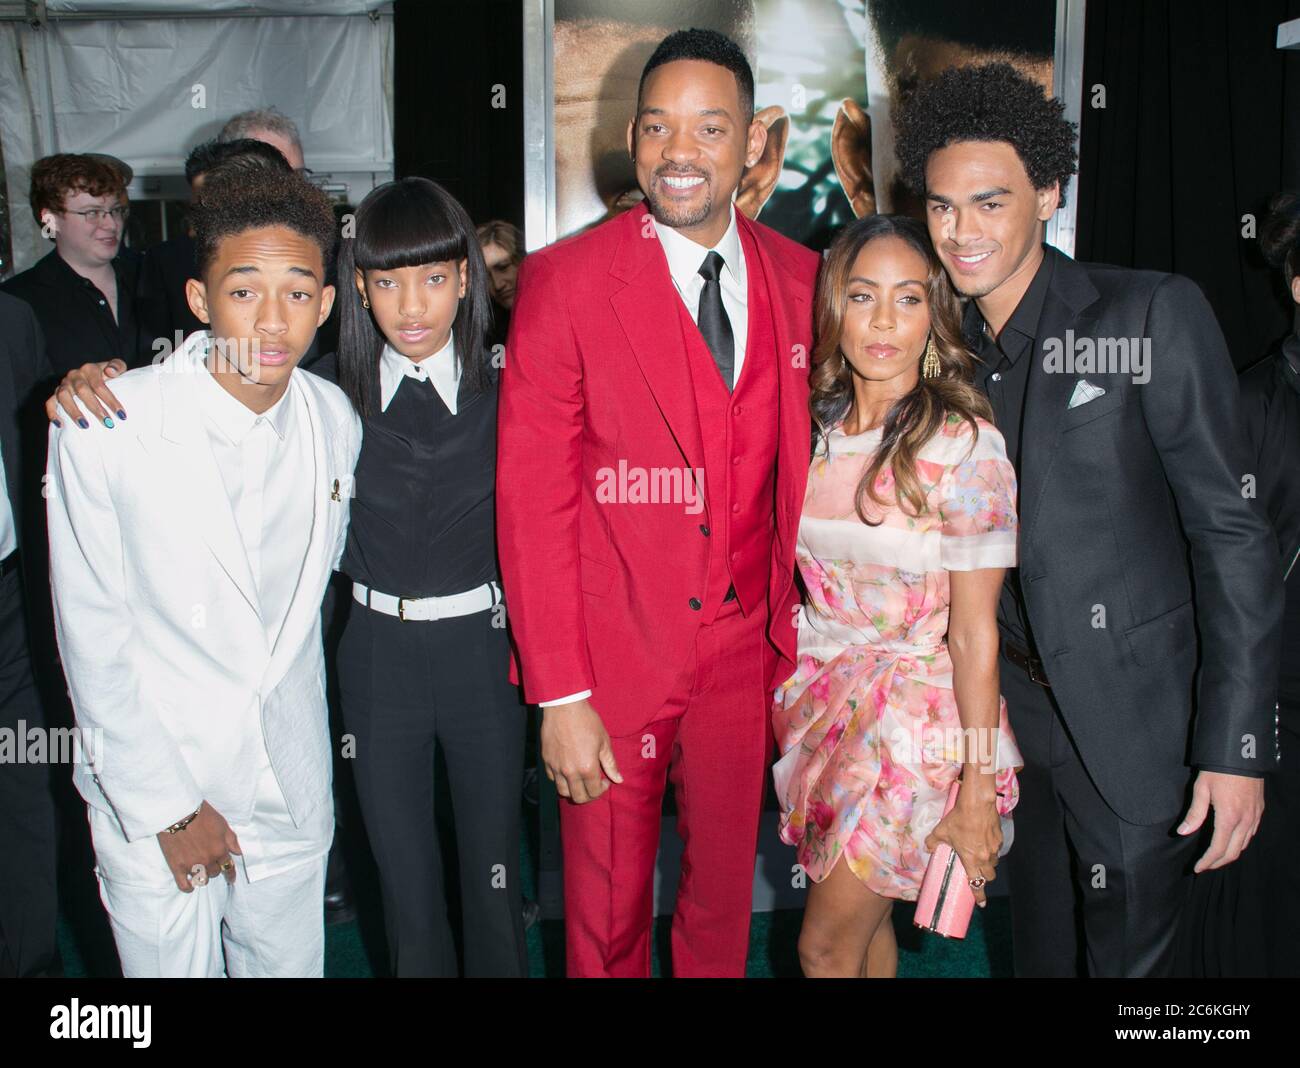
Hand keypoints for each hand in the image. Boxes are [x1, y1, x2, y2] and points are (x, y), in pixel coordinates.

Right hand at [45, 358, 126, 427]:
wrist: (95, 374)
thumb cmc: (110, 373)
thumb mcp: (117, 366)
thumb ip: (117, 366)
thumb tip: (110, 372)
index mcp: (89, 369)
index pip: (99, 385)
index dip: (110, 400)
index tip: (121, 415)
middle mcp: (75, 375)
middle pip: (82, 391)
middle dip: (95, 408)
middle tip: (107, 423)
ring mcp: (64, 384)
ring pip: (64, 396)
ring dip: (73, 411)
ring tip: (85, 425)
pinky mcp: (56, 393)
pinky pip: (50, 402)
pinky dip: (52, 413)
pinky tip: (61, 424)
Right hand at [155, 801, 241, 891]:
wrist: (178, 813)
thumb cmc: (202, 815)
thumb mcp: (222, 824)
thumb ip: (231, 840)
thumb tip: (238, 852)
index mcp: (220, 850)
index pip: (228, 866)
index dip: (231, 874)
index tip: (231, 879)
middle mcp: (207, 860)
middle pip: (215, 872)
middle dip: (215, 869)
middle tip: (211, 864)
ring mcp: (192, 865)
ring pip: (202, 879)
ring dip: (204, 876)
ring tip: (201, 871)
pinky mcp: (177, 867)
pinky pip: (184, 885)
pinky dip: (189, 887)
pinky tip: (191, 885)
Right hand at [540, 698, 621, 803]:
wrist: (564, 707)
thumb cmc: (587, 721)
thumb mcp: (604, 742)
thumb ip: (610, 764)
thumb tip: (618, 780)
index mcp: (587, 768)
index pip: (594, 792)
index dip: (602, 790)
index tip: (605, 781)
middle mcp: (570, 772)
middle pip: (578, 797)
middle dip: (589, 795)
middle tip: (594, 785)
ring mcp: (556, 767)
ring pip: (563, 791)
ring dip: (573, 790)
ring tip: (580, 781)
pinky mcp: (546, 761)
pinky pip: (553, 779)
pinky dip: (561, 780)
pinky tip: (568, 770)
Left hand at [924, 779, 1001, 906]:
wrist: (977, 804)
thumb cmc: (958, 820)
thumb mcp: (941, 831)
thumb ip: (933, 842)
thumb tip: (928, 848)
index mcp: (971, 860)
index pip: (976, 883)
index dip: (979, 895)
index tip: (982, 903)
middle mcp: (985, 857)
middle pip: (989, 876)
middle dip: (984, 877)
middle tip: (978, 872)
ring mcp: (995, 848)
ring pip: (994, 863)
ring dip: (989, 863)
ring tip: (980, 855)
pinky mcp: (1000, 838)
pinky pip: (997, 849)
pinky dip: (992, 849)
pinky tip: (985, 840)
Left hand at [1178, 770, 1263, 871]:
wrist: (1242, 755)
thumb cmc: (1218, 770)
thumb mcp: (1201, 789)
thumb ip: (1194, 814)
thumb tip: (1183, 832)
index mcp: (1229, 818)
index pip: (1218, 849)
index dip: (1207, 861)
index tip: (1197, 868)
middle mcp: (1245, 821)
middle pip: (1233, 852)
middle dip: (1217, 863)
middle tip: (1204, 867)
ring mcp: (1255, 817)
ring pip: (1244, 845)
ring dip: (1229, 855)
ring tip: (1215, 858)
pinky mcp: (1259, 812)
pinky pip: (1250, 835)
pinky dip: (1240, 844)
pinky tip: (1230, 843)